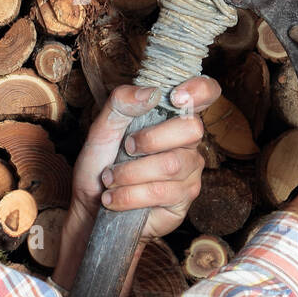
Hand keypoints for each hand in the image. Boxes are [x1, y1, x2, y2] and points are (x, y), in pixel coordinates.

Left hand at [68, 77, 220, 240]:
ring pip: (171, 165)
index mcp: (171, 116)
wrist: (92, 207)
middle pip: (191, 129)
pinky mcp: (183, 198)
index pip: (206, 92)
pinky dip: (129, 195)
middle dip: (149, 140)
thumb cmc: (100, 164)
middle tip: (126, 148)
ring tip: (110, 179)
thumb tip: (151, 92)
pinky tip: (115, 198)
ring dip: (130, 173)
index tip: (175, 97)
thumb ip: (121, 104)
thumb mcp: (102, 129)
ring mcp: (189, 170)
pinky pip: (162, 192)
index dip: (200, 89)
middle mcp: (187, 142)